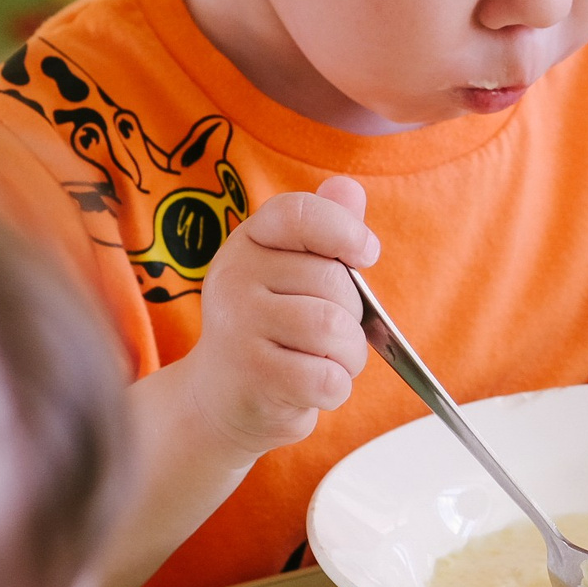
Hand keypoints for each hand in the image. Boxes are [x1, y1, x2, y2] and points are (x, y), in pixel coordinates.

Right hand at [189, 176, 378, 455]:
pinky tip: (313, 389)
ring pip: (333, 329)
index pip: (298, 213)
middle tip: (328, 336)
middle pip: (332, 282)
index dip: (344, 229)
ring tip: (325, 362)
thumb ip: (324, 230)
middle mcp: (235, 279)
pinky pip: (326, 378)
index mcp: (249, 243)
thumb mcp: (292, 272)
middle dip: (353, 316)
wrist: (221, 398)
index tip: (366, 254)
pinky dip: (336, 389)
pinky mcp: (253, 377)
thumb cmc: (273, 328)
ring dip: (349, 356)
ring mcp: (239, 329)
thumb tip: (349, 188)